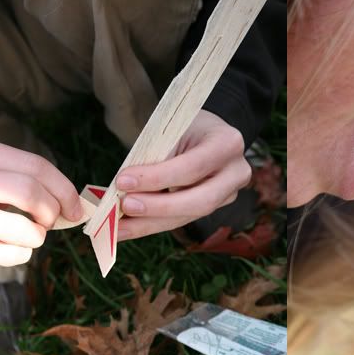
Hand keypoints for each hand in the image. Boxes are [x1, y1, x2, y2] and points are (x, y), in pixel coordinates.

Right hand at [0, 132, 82, 265]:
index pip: (35, 167)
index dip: (64, 189)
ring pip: (25, 230)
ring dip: (37, 237)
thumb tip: (67, 200)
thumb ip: (13, 173)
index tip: (74, 206)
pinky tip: (8, 247)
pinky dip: (21, 254)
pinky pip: (9, 254)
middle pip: (32, 194)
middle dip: (53, 212)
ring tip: (26, 235)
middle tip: (51, 221)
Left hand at [115, 110, 251, 239]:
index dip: (157, 178)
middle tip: (124, 207)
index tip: (122, 181)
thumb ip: (156, 156)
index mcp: (227, 144)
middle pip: (199, 201)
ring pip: (189, 216)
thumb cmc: (186, 125)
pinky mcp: (215, 208)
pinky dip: (152, 223)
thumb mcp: (172, 128)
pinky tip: (127, 228)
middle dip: (158, 208)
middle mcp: (235, 173)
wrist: (206, 132)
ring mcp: (229, 194)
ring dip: (150, 223)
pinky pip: (182, 219)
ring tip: (117, 227)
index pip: (191, 168)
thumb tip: (123, 188)